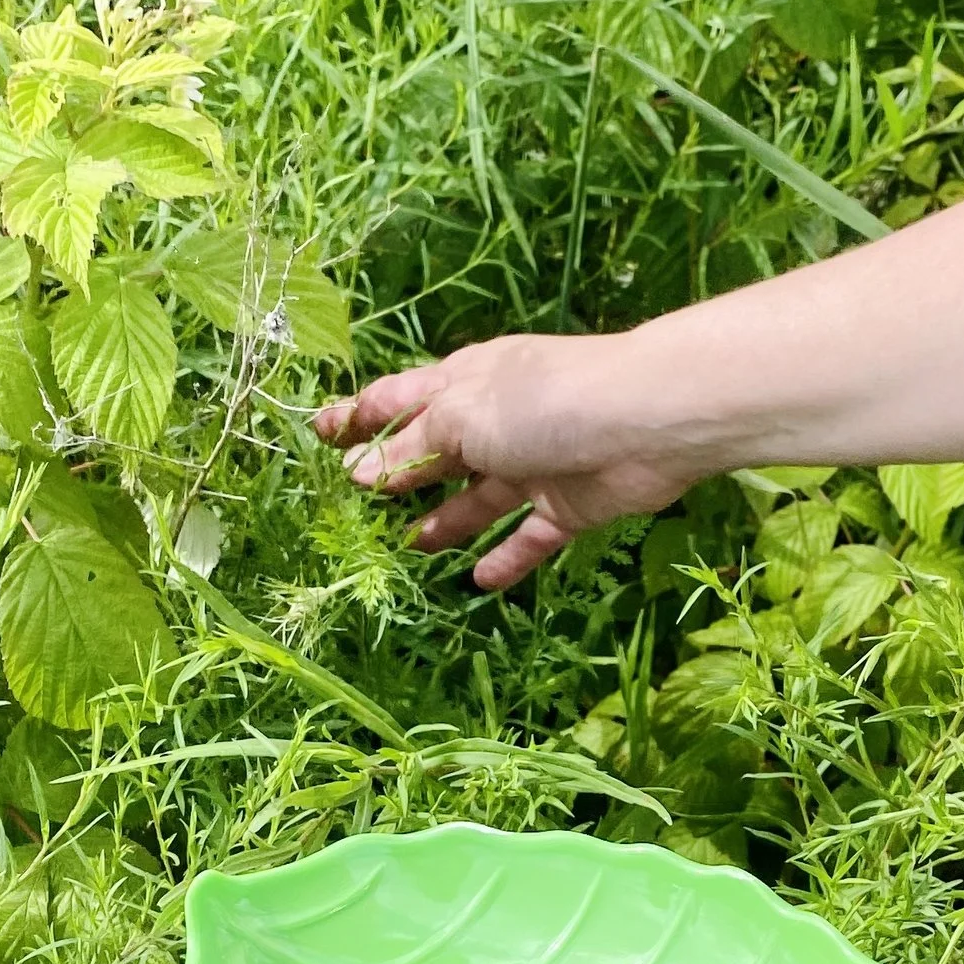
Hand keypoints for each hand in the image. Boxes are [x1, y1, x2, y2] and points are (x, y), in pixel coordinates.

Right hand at [314, 330, 712, 588]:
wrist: (644, 421)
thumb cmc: (542, 402)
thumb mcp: (461, 419)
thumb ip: (411, 449)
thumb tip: (357, 473)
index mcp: (465, 383)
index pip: (398, 400)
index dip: (358, 416)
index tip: (318, 434)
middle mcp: (496, 422)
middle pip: (435, 451)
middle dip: (396, 474)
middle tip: (354, 506)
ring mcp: (533, 464)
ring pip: (479, 498)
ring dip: (446, 522)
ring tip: (410, 548)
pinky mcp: (568, 505)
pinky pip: (530, 537)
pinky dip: (507, 558)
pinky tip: (479, 581)